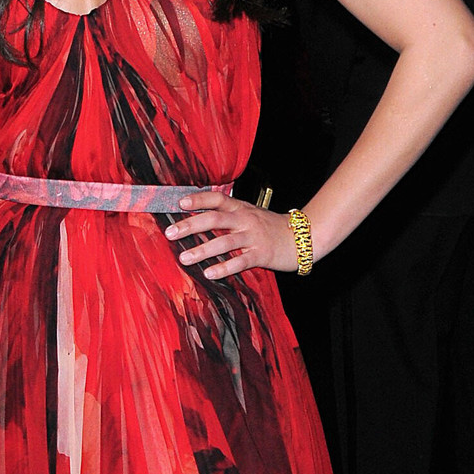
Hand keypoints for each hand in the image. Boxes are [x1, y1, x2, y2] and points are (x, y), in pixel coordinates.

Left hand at [164, 191, 300, 278]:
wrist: (302, 237)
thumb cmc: (270, 228)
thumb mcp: (250, 215)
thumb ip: (228, 216)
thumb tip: (199, 218)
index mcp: (241, 208)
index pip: (217, 199)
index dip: (199, 200)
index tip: (179, 203)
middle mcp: (245, 220)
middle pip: (215, 219)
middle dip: (191, 225)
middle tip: (170, 233)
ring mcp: (253, 237)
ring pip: (224, 241)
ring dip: (202, 250)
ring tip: (184, 258)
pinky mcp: (261, 254)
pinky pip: (240, 261)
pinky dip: (224, 267)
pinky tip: (210, 273)